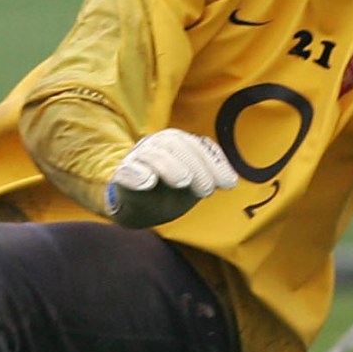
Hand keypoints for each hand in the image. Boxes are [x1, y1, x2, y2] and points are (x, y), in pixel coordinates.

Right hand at [105, 129, 237, 228]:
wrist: (134, 208)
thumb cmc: (166, 192)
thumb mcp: (192, 185)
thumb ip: (209, 177)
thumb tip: (231, 181)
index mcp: (176, 143)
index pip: (198, 146)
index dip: (215, 164)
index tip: (229, 185)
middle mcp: (156, 145)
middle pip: (177, 146)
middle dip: (196, 167)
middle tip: (207, 191)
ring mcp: (137, 159)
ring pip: (153, 154)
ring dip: (170, 167)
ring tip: (182, 182)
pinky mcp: (121, 176)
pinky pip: (127, 171)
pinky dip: (137, 174)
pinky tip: (148, 182)